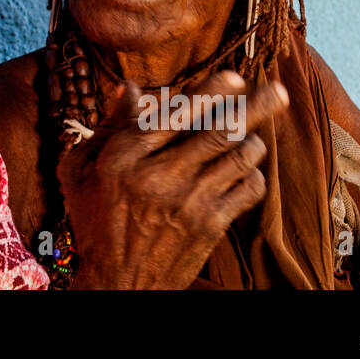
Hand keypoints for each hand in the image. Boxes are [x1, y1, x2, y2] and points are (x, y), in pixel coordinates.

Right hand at [57, 69, 288, 288]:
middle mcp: (159, 176)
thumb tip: (129, 88)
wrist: (116, 282)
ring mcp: (188, 201)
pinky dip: (252, 174)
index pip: (175, 113)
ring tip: (252, 134)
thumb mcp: (81, 171)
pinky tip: (243, 170)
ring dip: (252, 140)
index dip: (210, 91)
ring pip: (238, 157)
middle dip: (255, 105)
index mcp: (125, 157)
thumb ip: (109, 127)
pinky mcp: (209, 225)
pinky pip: (246, 189)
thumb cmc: (95, 220)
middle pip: (218, 130)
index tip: (234, 76)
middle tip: (278, 90)